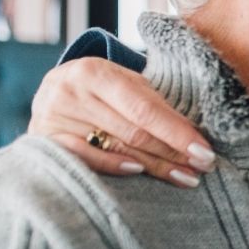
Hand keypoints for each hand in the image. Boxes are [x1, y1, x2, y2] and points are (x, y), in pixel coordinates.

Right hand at [32, 58, 217, 186]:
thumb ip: (154, 104)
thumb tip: (195, 137)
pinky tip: (138, 173)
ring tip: (185, 177)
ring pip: (115, 148)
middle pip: (133, 132)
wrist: (54, 90)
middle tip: (203, 168)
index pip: (145, 109)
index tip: (205, 152)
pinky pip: (83, 158)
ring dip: (155, 166)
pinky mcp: (43, 139)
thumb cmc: (103, 89)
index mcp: (94, 71)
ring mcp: (53, 117)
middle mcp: (70, 92)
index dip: (177, 133)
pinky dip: (112, 166)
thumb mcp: (127, 84)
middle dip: (173, 152)